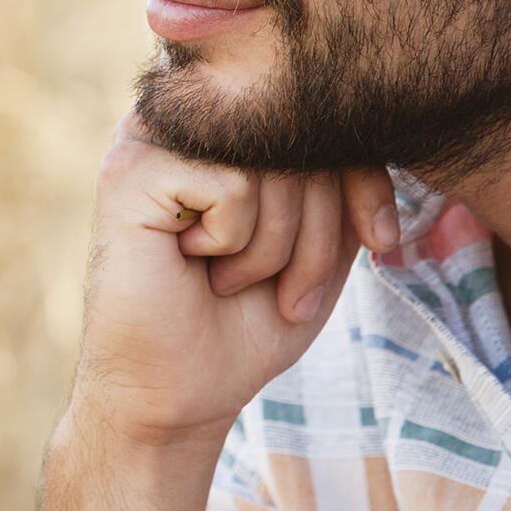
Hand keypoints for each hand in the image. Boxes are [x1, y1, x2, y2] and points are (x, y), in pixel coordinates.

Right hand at [71, 110, 397, 446]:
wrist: (174, 395)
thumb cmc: (242, 321)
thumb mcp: (323, 241)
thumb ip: (342, 178)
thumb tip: (368, 126)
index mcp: (225, 124)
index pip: (323, 117)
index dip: (367, 179)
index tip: (381, 241)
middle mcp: (185, 115)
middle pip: (301, 138)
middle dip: (319, 232)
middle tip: (285, 291)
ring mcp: (150, 136)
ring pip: (270, 162)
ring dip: (273, 248)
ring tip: (228, 278)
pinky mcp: (130, 170)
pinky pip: (232, 188)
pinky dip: (231, 244)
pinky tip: (190, 261)